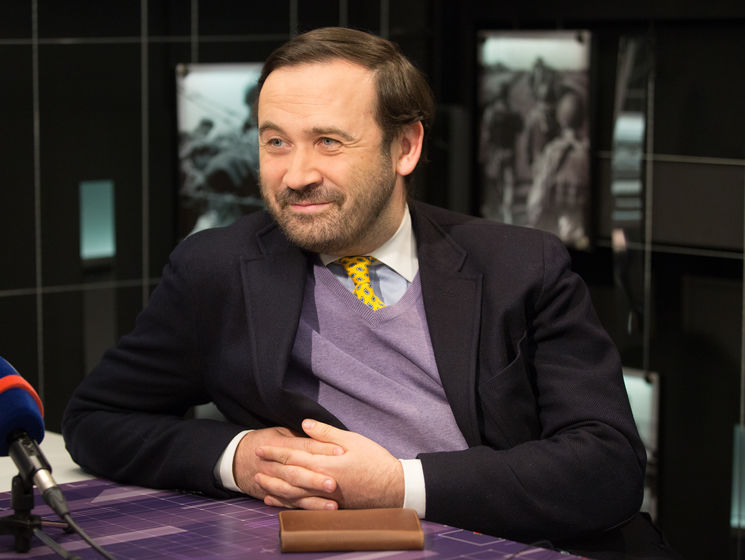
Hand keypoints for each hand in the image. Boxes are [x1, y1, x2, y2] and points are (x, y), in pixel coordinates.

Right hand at [233, 426, 342, 509]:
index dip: (322, 448)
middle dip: (315, 479)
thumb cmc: (266, 441)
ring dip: (312, 500)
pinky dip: (302, 508)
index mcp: (279, 445)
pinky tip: (318, 512)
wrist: (236, 458)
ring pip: (293, 492)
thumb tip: (319, 430)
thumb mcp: (281, 431)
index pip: (304, 446)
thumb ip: (300, 434)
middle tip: (334, 483)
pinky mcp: (273, 495)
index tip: (341, 451)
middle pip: (297, 472)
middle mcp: (275, 465)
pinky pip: (288, 503)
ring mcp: (273, 482)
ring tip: (332, 505)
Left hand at [255, 419, 404, 509]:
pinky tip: (278, 501)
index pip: (294, 457)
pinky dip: (287, 503)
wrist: (393, 488)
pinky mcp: (330, 506)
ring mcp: (325, 498)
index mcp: (325, 464)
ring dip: (275, 488)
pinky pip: (303, 506)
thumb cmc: (375, 461)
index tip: (261, 447)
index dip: (276, 452)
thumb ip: (326, 434)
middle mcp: (321, 483)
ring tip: (260, 483)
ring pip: (293, 494)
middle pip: (289, 476)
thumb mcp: (353, 440)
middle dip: (270, 469)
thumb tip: (304, 424)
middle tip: (253, 463)